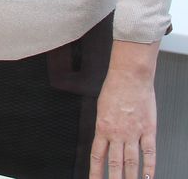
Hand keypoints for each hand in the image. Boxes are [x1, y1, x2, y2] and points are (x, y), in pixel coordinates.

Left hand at [89, 41, 158, 178]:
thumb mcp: (101, 107)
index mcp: (103, 127)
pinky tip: (149, 177)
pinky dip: (150, 167)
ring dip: (130, 178)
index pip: (97, 155)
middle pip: (114, 163)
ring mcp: (133, 133)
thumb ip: (103, 125)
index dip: (95, 171)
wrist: (130, 76)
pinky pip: (149, 152)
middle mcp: (117, 133)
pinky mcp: (148, 130)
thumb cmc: (114, 87)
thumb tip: (103, 138)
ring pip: (131, 162)